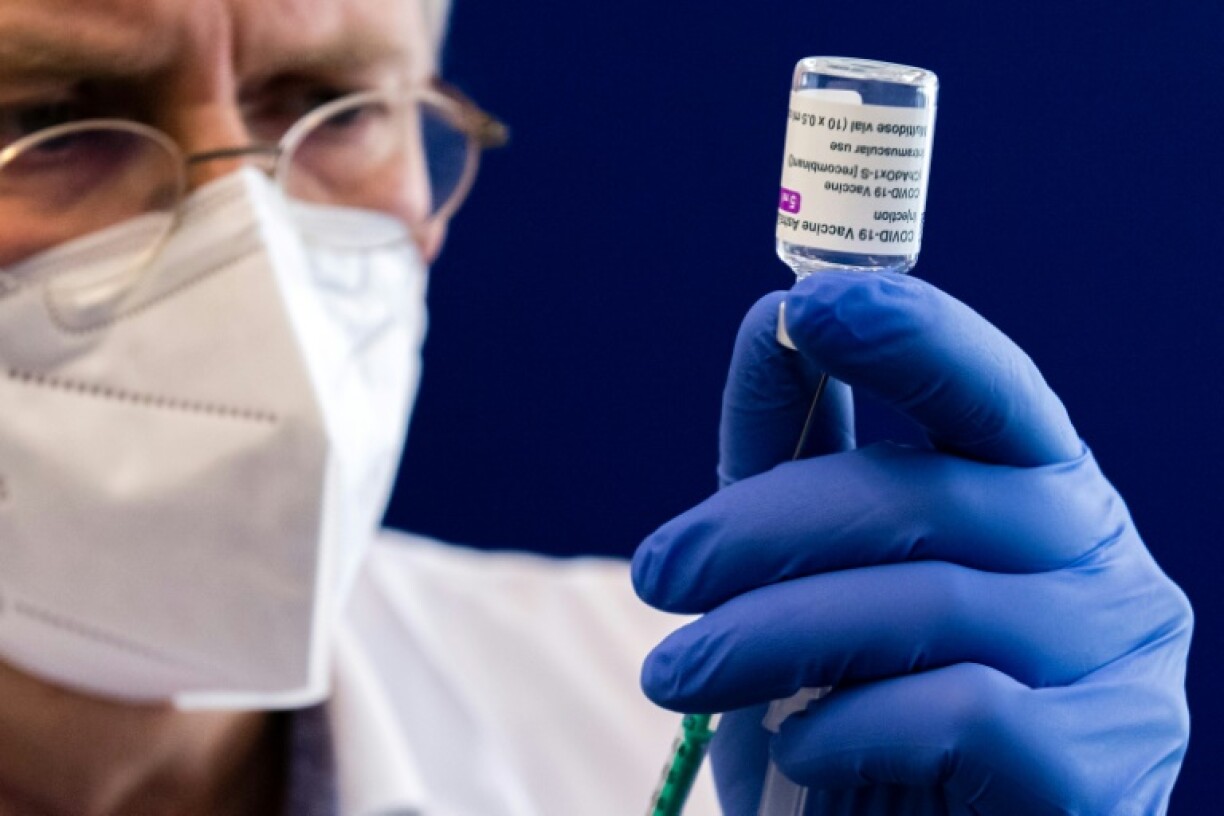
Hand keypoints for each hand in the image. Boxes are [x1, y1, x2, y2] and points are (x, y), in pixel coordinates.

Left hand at [633, 272, 1191, 813]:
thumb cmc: (857, 714)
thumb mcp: (813, 574)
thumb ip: (803, 455)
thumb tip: (770, 321)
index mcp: (1036, 490)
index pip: (989, 386)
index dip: (907, 334)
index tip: (802, 306)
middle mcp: (1103, 557)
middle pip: (926, 497)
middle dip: (760, 529)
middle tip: (657, 576)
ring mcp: (1124, 662)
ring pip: (927, 602)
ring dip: (767, 636)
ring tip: (675, 675)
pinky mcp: (1108, 764)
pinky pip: (961, 712)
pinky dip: (849, 726)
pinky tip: (801, 750)